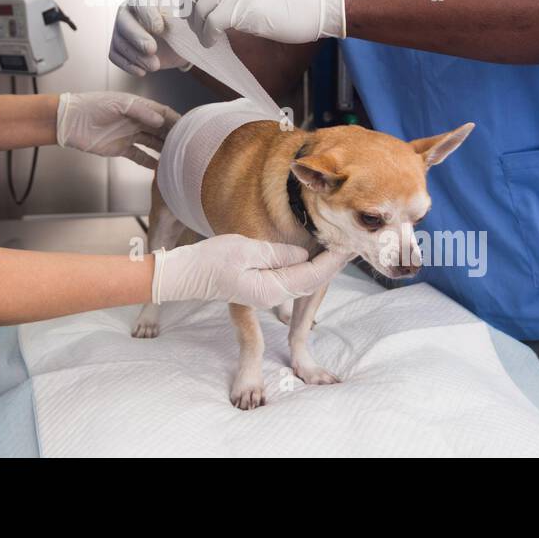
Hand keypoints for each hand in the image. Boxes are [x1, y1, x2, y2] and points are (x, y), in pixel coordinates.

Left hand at [56, 91, 179, 167]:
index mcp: (138, 107)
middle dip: (174, 136)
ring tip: (179, 157)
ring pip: (153, 143)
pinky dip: (150, 162)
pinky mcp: (121, 149)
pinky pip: (140, 156)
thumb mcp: (117, 104)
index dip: (176, 119)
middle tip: (189, 145)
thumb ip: (140, 111)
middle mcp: (137, 120)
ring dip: (165, 149)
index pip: (163, 112)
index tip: (190, 127)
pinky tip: (161, 167)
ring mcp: (130, 135)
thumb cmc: (91, 106)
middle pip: (161, 129)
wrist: (70, 122)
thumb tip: (161, 120)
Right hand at [108, 0, 190, 76]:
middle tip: (152, 50)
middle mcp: (126, 9)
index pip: (139, 0)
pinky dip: (128, 65)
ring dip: (136, 56)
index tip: (160, 29)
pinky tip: (142, 71)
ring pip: (119, 41)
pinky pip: (115, 55)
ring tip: (155, 65)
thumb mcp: (183, 16)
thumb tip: (182, 14)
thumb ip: (182, 13)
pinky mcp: (117, 46)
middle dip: (137, 37)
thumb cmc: (179, 23)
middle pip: (123, 21)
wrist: (176, 40)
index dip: (147, 15)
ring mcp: (119, 28)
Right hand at [151, 234, 350, 307]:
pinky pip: (292, 279)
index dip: (332, 259)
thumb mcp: (245, 251)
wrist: (186, 274)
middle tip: (351, 242)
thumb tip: (303, 255)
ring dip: (322, 265)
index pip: (311, 275)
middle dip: (333, 263)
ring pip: (304, 281)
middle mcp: (273, 295)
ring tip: (338, 246)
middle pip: (312, 281)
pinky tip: (314, 254)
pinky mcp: (262, 287)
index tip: (347, 243)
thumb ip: (277, 255)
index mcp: (271, 289)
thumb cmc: (210, 260)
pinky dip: (307, 267)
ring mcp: (267, 294)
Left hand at [184, 0, 345, 45]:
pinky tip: (214, 42)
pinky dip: (208, 36)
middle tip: (199, 29)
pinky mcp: (242, 6)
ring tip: (208, 38)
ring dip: (200, 28)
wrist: (317, 5)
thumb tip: (207, 0)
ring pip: (200, 9)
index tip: (193, 13)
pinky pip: (212, 23)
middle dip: (192, 15)